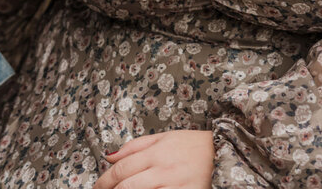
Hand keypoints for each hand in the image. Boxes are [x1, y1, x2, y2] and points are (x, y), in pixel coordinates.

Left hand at [94, 130, 212, 188]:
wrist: (223, 152)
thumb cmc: (192, 145)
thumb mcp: (161, 138)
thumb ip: (133, 147)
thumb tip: (109, 156)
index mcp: (154, 153)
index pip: (121, 169)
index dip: (105, 180)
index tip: (97, 187)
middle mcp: (163, 170)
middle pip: (128, 185)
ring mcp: (176, 185)